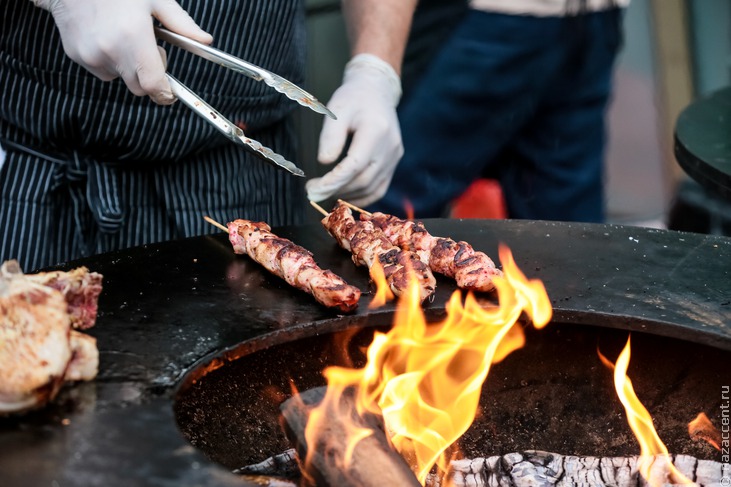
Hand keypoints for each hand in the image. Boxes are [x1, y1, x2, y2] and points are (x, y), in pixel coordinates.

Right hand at [32, 0, 211, 103]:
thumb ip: (181, 24)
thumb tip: (206, 41)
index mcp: (133, 37)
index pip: (152, 84)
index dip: (165, 94)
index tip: (170, 94)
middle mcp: (110, 50)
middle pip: (138, 87)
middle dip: (148, 76)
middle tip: (148, 50)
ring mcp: (90, 55)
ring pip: (120, 78)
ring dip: (127, 66)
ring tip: (123, 36)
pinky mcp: (76, 56)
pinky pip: (101, 70)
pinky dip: (109, 60)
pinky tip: (106, 36)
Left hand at [306, 54, 402, 206]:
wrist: (377, 91)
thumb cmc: (353, 98)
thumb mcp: (337, 110)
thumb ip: (330, 136)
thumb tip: (324, 162)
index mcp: (376, 131)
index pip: (354, 165)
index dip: (333, 182)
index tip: (313, 189)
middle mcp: (390, 147)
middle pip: (363, 180)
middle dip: (336, 191)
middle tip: (312, 192)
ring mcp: (395, 156)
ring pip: (371, 188)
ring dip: (347, 195)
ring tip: (325, 193)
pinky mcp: (394, 161)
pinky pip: (380, 188)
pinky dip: (362, 197)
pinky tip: (344, 196)